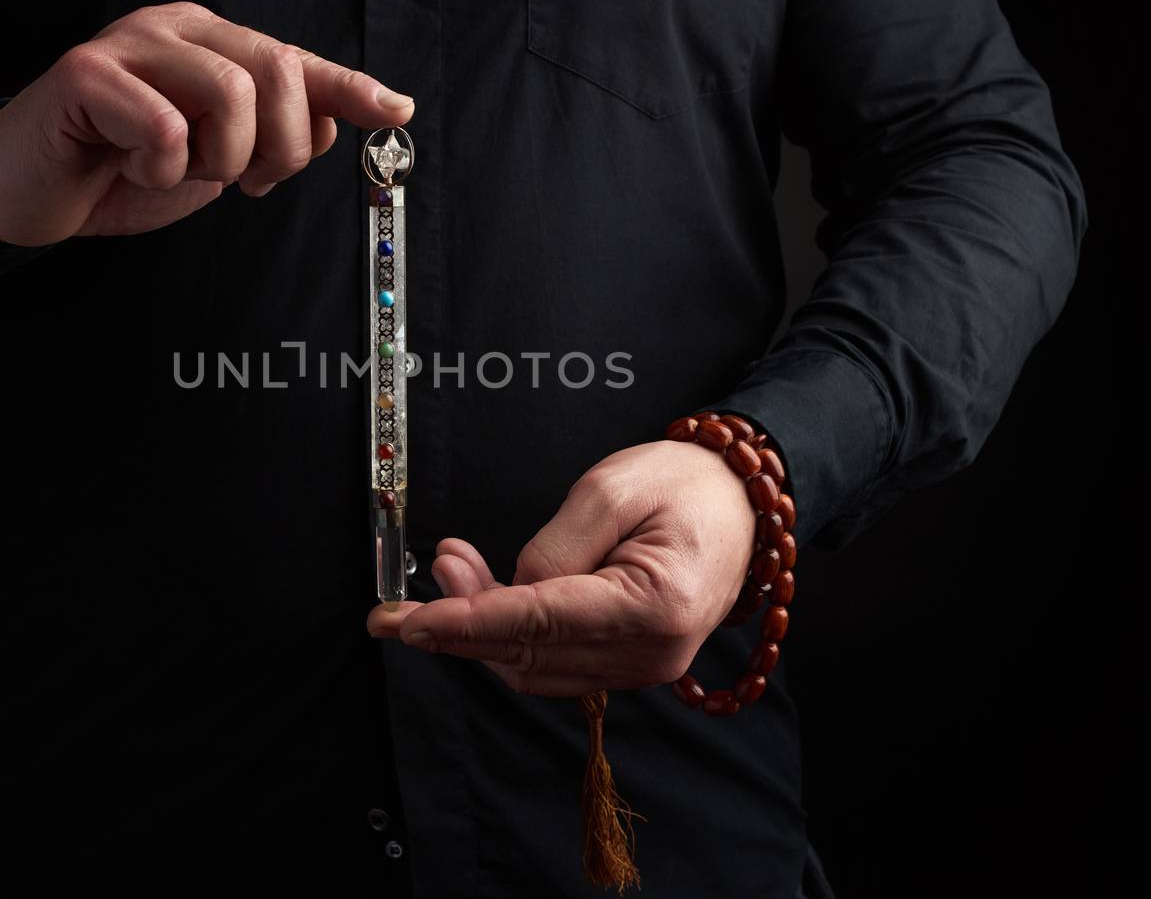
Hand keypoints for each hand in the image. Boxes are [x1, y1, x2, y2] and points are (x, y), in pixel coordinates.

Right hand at [0, 0, 414, 245]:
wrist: (24, 193)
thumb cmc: (116, 171)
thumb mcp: (214, 159)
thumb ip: (272, 137)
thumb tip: (342, 122)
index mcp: (209, 42)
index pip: (296, 60)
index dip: (350, 88)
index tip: (395, 111)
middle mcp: (174, 29)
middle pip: (275, 71)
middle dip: (280, 146)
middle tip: (248, 183)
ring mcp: (128, 44)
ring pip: (230, 92)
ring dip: (219, 159)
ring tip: (182, 173)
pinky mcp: (85, 75)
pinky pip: (164, 124)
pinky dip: (163, 167)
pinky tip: (136, 170)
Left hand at [367, 440, 755, 696]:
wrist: (742, 500)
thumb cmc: (685, 483)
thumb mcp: (611, 489)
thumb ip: (553, 546)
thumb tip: (507, 593)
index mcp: (653, 607)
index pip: (536, 623)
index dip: (464, 622)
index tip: (409, 622)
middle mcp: (650, 653)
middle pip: (527, 652)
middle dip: (459, 624)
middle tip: (413, 587)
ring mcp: (643, 666)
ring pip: (533, 666)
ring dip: (479, 629)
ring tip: (451, 568)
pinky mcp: (630, 662)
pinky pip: (554, 661)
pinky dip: (510, 634)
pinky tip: (487, 594)